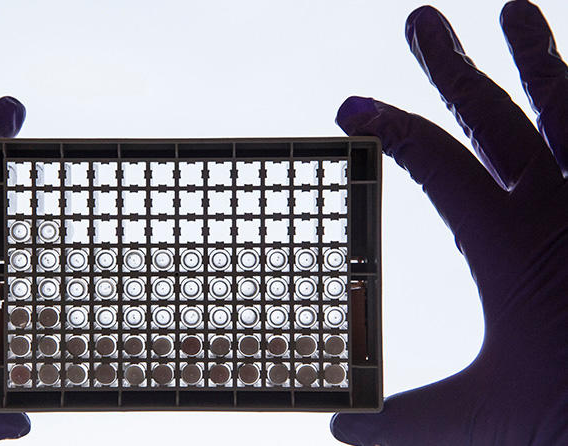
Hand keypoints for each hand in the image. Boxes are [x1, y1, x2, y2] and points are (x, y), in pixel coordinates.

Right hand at [331, 1, 567, 443]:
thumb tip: (339, 434)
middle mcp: (564, 208)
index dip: (387, 128)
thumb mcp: (483, 421)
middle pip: (498, 117)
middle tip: (423, 21)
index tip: (350, 105)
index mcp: (511, 244)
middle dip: (452, 67)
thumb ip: (404, 423)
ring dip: (543, 59)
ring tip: (519, 11)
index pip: (433, 164)